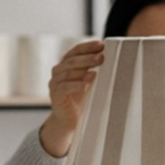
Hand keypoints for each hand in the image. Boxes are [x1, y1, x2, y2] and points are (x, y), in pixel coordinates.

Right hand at [38, 40, 105, 157]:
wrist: (68, 119)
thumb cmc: (80, 99)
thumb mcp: (88, 81)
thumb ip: (93, 69)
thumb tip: (110, 58)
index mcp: (66, 64)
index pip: (75, 51)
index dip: (87, 47)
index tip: (101, 44)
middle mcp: (58, 71)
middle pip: (72, 60)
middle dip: (87, 57)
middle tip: (101, 57)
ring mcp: (54, 83)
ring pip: (67, 72)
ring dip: (82, 70)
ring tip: (95, 71)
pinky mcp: (55, 95)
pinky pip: (64, 87)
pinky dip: (75, 85)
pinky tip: (86, 84)